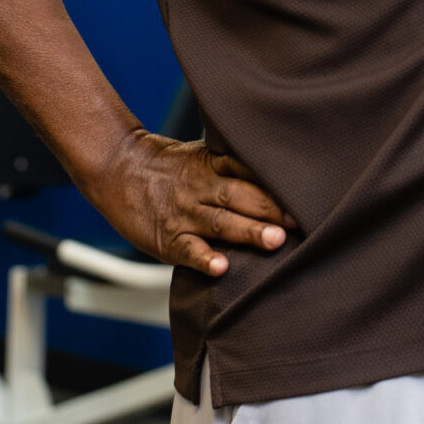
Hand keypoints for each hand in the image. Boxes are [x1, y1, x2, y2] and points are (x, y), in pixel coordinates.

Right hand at [83, 128, 290, 277]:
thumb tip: (279, 171)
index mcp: (214, 166)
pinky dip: (203, 258)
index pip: (249, 172)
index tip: (306, 192)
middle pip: (241, 197)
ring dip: (249, 232)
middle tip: (301, 220)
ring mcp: (185, 214)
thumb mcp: (202, 155)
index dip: (277, 183)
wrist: (117, 168)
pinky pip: (187, 249)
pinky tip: (220, 267)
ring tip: (275, 241)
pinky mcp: (167, 238)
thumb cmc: (167, 166)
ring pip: (221, 223)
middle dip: (272, 209)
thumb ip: (234, 165)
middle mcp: (202, 188)